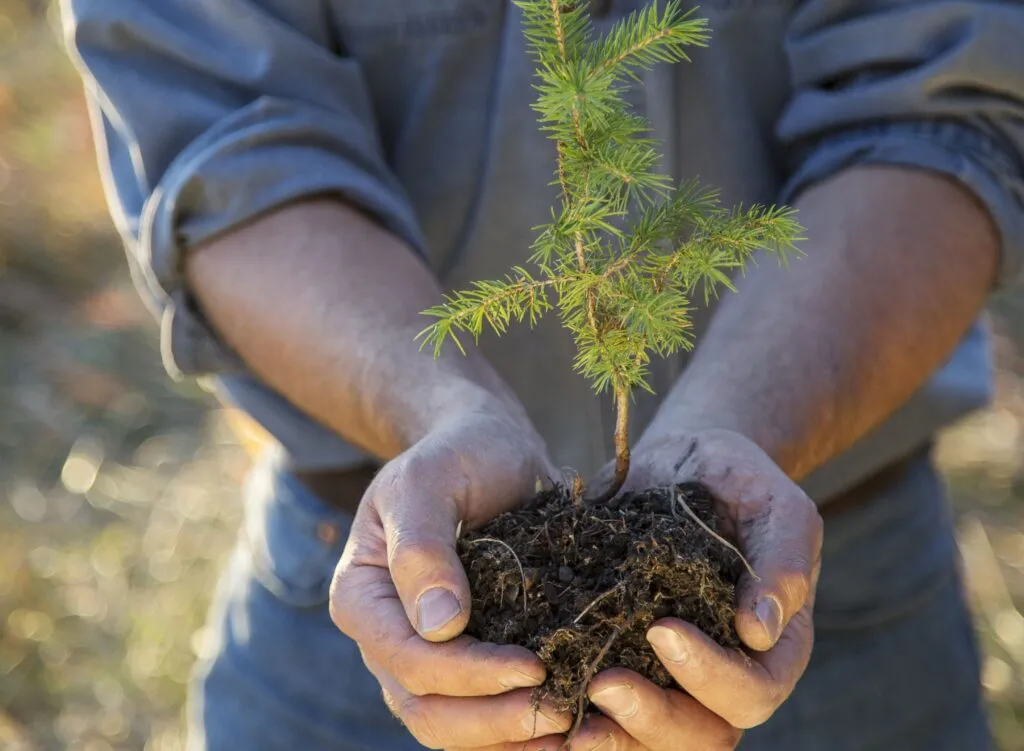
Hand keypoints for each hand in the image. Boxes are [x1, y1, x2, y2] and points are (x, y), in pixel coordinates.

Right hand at [330, 410, 573, 749]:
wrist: (484, 449)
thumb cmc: (454, 454)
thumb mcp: (430, 481)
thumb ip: (422, 547)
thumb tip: (439, 626)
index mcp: (363, 597)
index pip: (408, 659)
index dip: (468, 674)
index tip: (533, 667)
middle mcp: (386, 638)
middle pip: (425, 709)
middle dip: (492, 721)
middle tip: (561, 713)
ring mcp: (424, 655)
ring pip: (451, 727)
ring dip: (507, 739)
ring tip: (569, 732)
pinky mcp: (466, 659)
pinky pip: (482, 713)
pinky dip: (518, 730)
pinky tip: (568, 728)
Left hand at [577, 428, 822, 749]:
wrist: (684, 461)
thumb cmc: (740, 478)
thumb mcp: (776, 504)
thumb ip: (783, 561)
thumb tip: (760, 631)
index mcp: (772, 647)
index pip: (752, 691)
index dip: (710, 675)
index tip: (662, 630)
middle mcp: (723, 672)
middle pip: (702, 734)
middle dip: (652, 718)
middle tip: (602, 684)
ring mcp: (671, 671)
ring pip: (651, 735)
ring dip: (611, 735)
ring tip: (564, 711)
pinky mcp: (623, 653)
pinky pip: (604, 704)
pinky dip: (573, 708)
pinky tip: (539, 695)